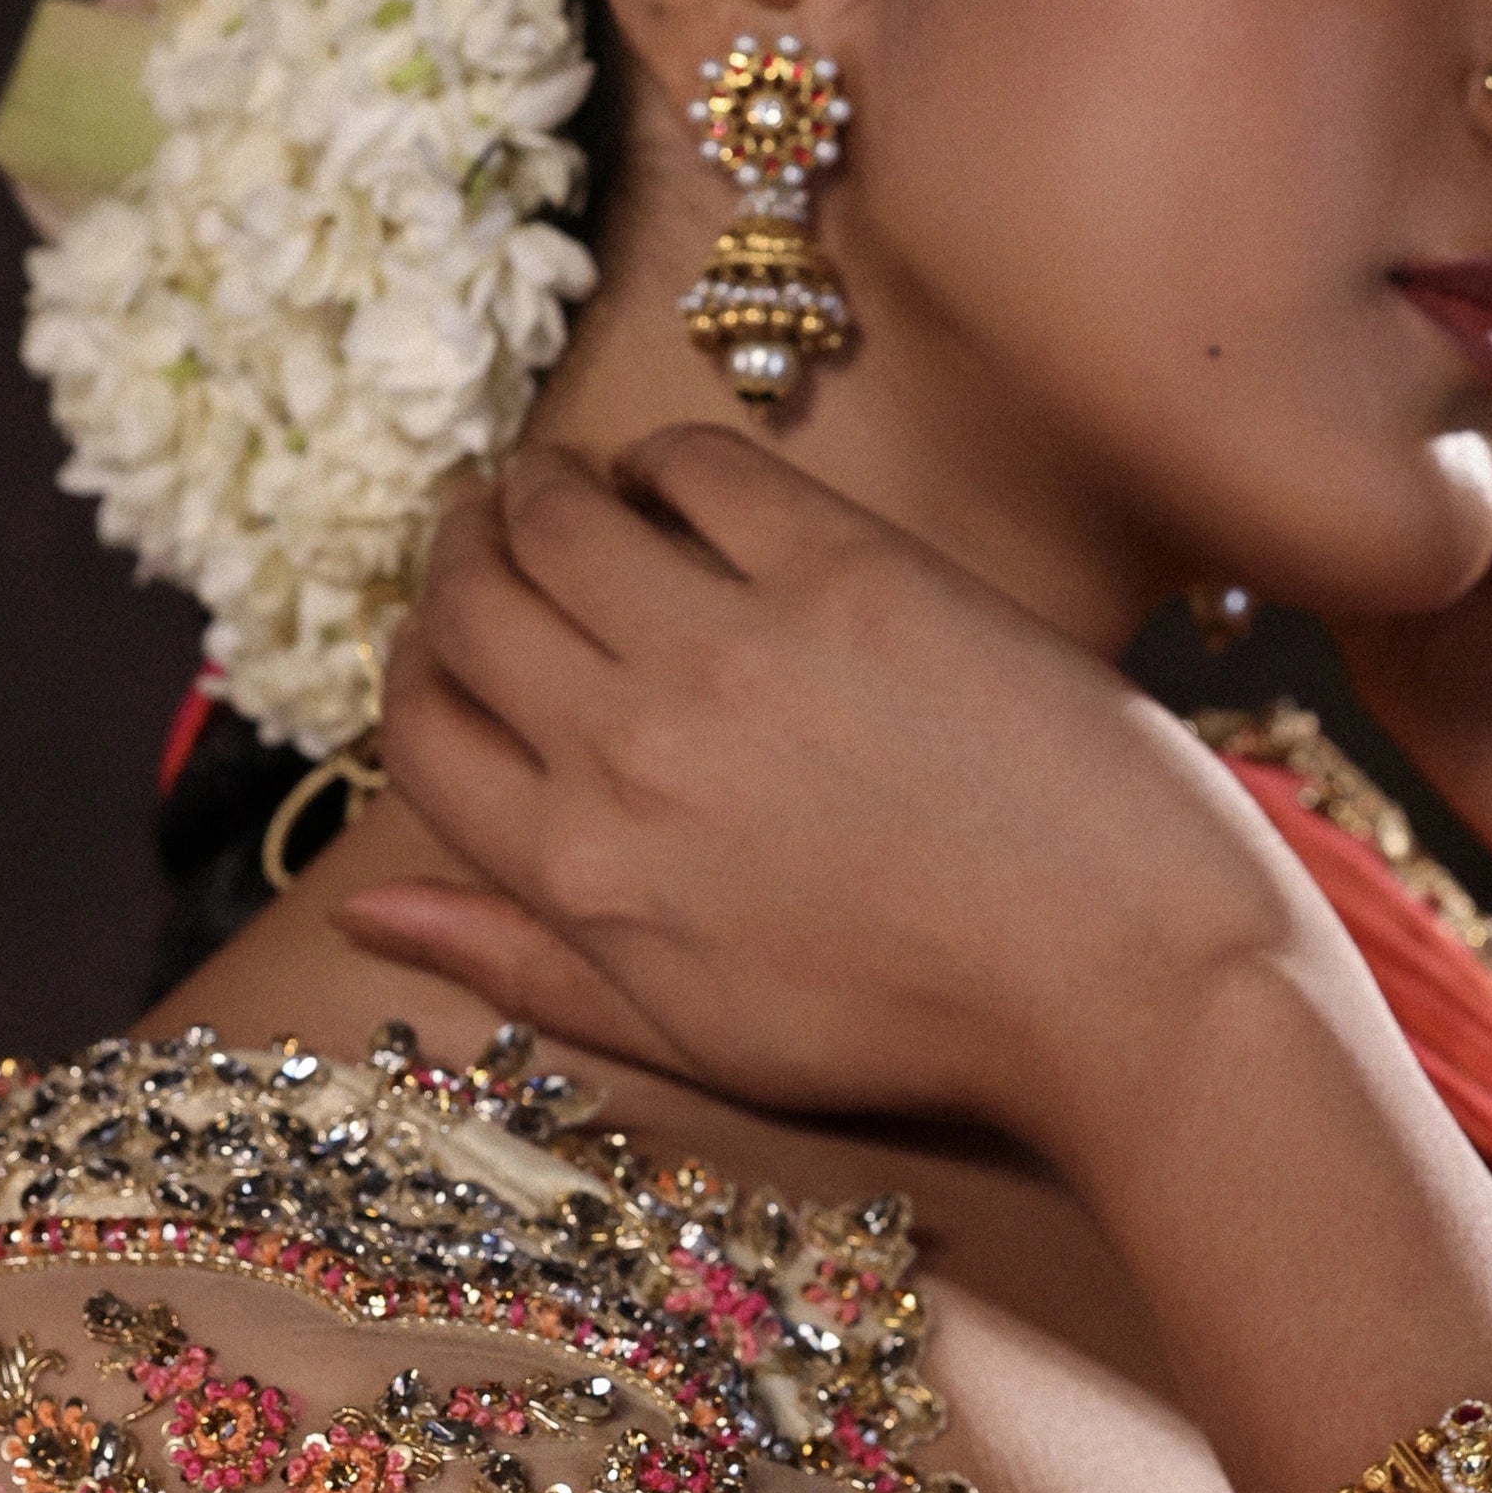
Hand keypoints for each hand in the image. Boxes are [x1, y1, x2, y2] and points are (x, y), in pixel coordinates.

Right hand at [330, 429, 1322, 1146]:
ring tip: (570, 489)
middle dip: (460, 559)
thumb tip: (364, 910)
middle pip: (470, 606)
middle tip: (492, 534)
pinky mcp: (850, 573)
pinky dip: (666, 457)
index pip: (418, 734)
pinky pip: (701, 465)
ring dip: (542, 488)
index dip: (416, 673)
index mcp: (582, 876)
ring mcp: (736, 651)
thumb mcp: (696, 1035)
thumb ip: (525, 962)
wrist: (1128, 983)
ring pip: (559, 516)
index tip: (453, 645)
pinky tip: (686, 484)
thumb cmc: (922, 1027)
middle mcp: (629, 752)